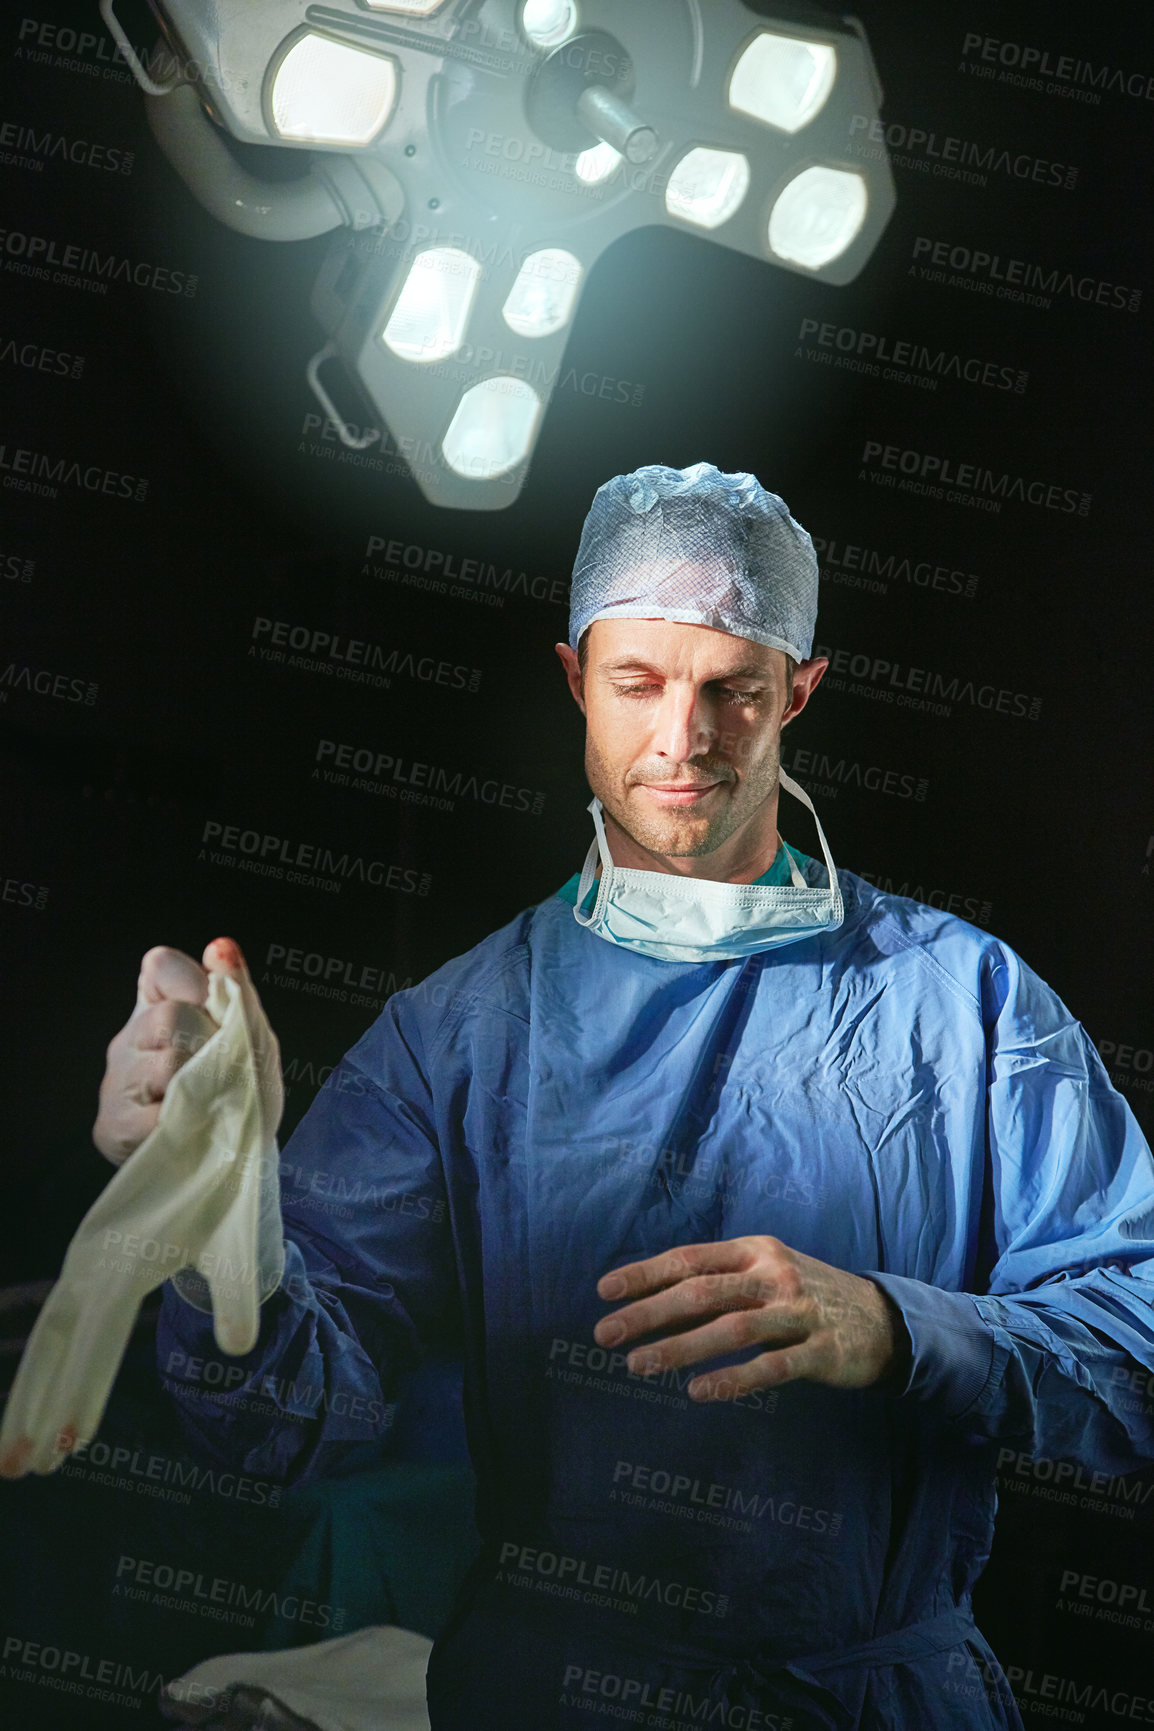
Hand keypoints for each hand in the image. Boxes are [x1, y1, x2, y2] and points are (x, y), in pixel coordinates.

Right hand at [93, 938, 267, 1164]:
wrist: (233, 1160)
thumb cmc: (238, 1091)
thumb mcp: (249, 1037)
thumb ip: (236, 991)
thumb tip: (221, 947)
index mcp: (158, 1008)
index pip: (162, 966)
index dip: (196, 986)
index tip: (217, 1016)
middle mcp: (129, 1039)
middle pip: (170, 1018)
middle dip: (209, 1044)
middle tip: (221, 1072)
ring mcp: (117, 1083)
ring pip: (167, 1064)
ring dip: (204, 1085)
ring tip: (208, 1102)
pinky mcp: (113, 1126)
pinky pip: (159, 1113)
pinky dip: (190, 1121)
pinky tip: (192, 1126)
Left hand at [593, 1235, 900, 1400]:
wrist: (883, 1319)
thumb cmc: (806, 1294)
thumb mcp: (767, 1269)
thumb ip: (722, 1276)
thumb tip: (655, 1292)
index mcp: (754, 1251)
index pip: (690, 1258)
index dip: (645, 1273)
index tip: (604, 1291)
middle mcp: (773, 1275)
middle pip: (702, 1292)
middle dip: (649, 1312)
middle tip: (605, 1333)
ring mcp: (798, 1313)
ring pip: (731, 1329)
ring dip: (680, 1348)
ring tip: (638, 1365)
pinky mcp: (821, 1351)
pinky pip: (771, 1367)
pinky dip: (733, 1379)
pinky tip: (698, 1391)